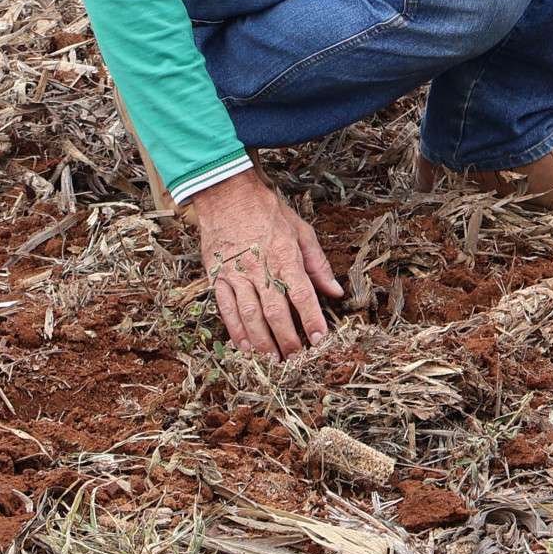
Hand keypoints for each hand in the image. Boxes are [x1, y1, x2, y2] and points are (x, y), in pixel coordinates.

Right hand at [188, 164, 343, 357]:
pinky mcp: (217, 276)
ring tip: (273, 360)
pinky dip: (235, 330)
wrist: (226, 193)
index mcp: (285, 255)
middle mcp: (260, 268)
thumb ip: (318, 264)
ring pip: (250, 315)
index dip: (312, 319)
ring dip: (262, 342)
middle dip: (287, 339)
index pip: (301, 294)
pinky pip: (226, 309)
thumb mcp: (300, 230)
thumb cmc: (266, 210)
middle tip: (296, 359)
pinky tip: (246, 346)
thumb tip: (335, 291)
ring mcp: (236, 274)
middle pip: (275, 311)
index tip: (320, 339)